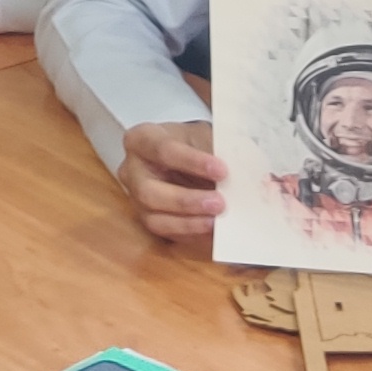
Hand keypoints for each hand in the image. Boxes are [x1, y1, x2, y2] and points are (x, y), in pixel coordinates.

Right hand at [119, 120, 225, 242]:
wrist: (192, 157)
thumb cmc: (194, 143)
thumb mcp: (204, 136)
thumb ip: (215, 151)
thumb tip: (240, 170)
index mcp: (142, 139)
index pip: (163, 151)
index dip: (192, 162)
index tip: (222, 170)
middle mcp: (131, 170)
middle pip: (149, 191)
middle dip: (185, 200)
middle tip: (219, 203)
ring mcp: (136, 198)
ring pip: (154, 218)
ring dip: (189, 222)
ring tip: (217, 221)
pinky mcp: (149, 220)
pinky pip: (166, 233)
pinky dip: (191, 233)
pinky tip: (212, 231)